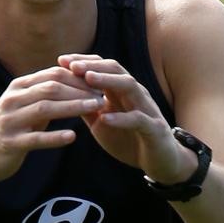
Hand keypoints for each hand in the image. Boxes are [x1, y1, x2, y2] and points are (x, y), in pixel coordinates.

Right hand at [0, 66, 104, 182]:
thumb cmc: (10, 127)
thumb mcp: (25, 104)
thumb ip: (45, 93)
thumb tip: (76, 80)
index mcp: (18, 87)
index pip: (52, 75)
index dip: (77, 77)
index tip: (98, 82)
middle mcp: (13, 100)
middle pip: (51, 88)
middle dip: (79, 91)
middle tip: (102, 95)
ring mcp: (10, 121)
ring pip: (45, 108)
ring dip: (73, 107)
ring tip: (95, 108)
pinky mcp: (10, 143)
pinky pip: (36, 139)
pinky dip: (55, 137)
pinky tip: (72, 136)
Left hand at [58, 54, 196, 183]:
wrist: (162, 162)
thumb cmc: (130, 139)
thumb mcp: (102, 122)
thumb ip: (86, 108)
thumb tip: (63, 95)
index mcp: (122, 91)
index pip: (103, 68)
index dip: (84, 62)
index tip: (61, 60)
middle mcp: (135, 94)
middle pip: (115, 70)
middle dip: (92, 66)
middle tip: (71, 65)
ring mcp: (146, 108)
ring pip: (129, 86)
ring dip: (107, 81)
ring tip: (87, 78)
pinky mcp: (154, 129)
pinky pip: (138, 119)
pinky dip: (121, 118)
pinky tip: (104, 117)